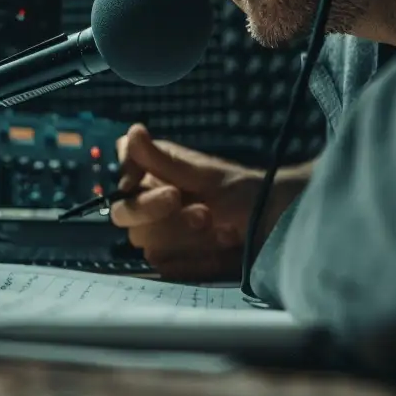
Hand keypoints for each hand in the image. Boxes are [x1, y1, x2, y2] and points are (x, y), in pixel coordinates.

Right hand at [108, 124, 302, 281]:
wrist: (274, 228)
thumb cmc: (243, 192)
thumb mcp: (205, 175)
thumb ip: (163, 160)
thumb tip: (133, 130)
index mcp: (152, 172)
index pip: (121, 171)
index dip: (133, 181)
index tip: (170, 191)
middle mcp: (148, 200)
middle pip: (126, 214)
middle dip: (163, 217)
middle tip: (204, 213)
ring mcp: (157, 232)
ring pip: (145, 242)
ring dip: (183, 238)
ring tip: (219, 230)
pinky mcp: (171, 259)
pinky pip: (164, 265)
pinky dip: (194, 259)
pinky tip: (219, 250)